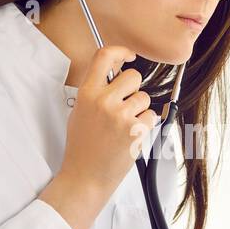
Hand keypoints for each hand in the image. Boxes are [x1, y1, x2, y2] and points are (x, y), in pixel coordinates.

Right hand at [39, 46, 159, 228]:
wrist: (85, 177)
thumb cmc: (82, 147)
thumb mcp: (79, 112)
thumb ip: (95, 90)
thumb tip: (114, 70)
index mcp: (86, 94)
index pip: (104, 56)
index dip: (120, 51)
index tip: (129, 56)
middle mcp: (103, 101)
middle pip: (133, 77)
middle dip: (133, 89)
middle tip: (125, 105)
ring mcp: (120, 115)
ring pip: (144, 98)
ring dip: (139, 110)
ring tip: (124, 126)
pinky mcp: (135, 130)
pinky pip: (150, 116)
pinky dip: (145, 126)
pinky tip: (130, 136)